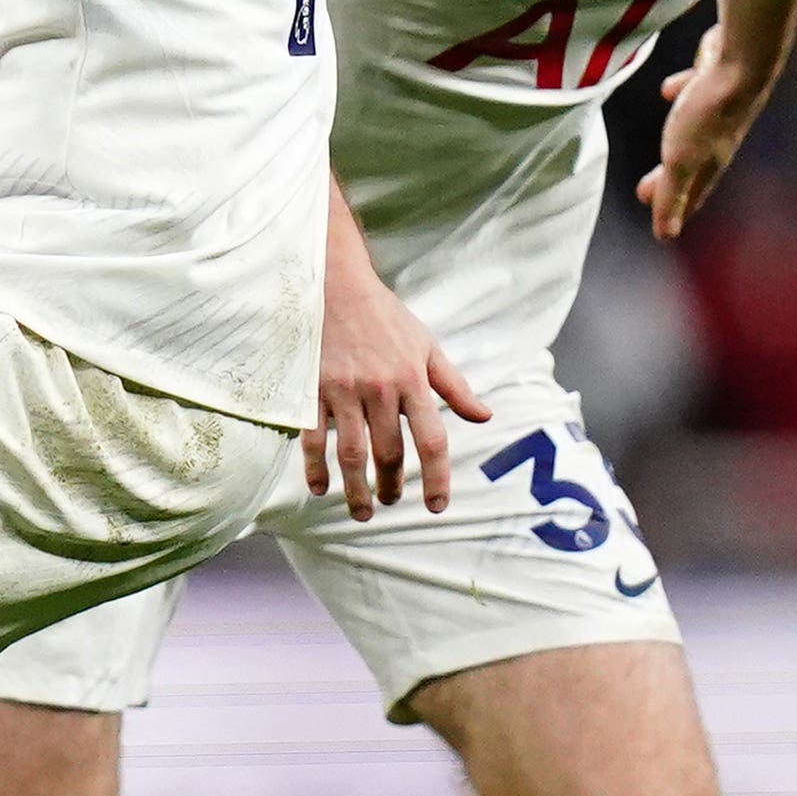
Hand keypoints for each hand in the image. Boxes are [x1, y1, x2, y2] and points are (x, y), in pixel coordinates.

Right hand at [303, 264, 489, 519]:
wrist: (336, 284)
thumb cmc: (385, 317)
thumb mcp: (428, 346)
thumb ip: (455, 386)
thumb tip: (484, 417)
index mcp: (412, 380)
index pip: (431, 440)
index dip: (436, 478)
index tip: (436, 506)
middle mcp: (380, 389)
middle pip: (389, 453)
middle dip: (390, 486)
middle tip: (388, 503)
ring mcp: (343, 390)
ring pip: (351, 453)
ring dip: (356, 489)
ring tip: (360, 511)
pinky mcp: (312, 388)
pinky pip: (313, 437)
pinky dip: (315, 467)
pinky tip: (320, 488)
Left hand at [637, 25, 772, 239]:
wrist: (743, 59)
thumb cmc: (710, 111)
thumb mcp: (681, 159)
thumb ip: (672, 195)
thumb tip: (665, 236)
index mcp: (711, 160)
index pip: (692, 194)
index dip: (676, 210)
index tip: (662, 227)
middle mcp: (720, 136)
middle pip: (691, 165)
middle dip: (669, 181)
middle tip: (646, 191)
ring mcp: (720, 105)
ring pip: (695, 130)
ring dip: (678, 141)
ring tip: (666, 145)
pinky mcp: (715, 77)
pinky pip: (695, 90)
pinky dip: (682, 93)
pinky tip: (671, 88)